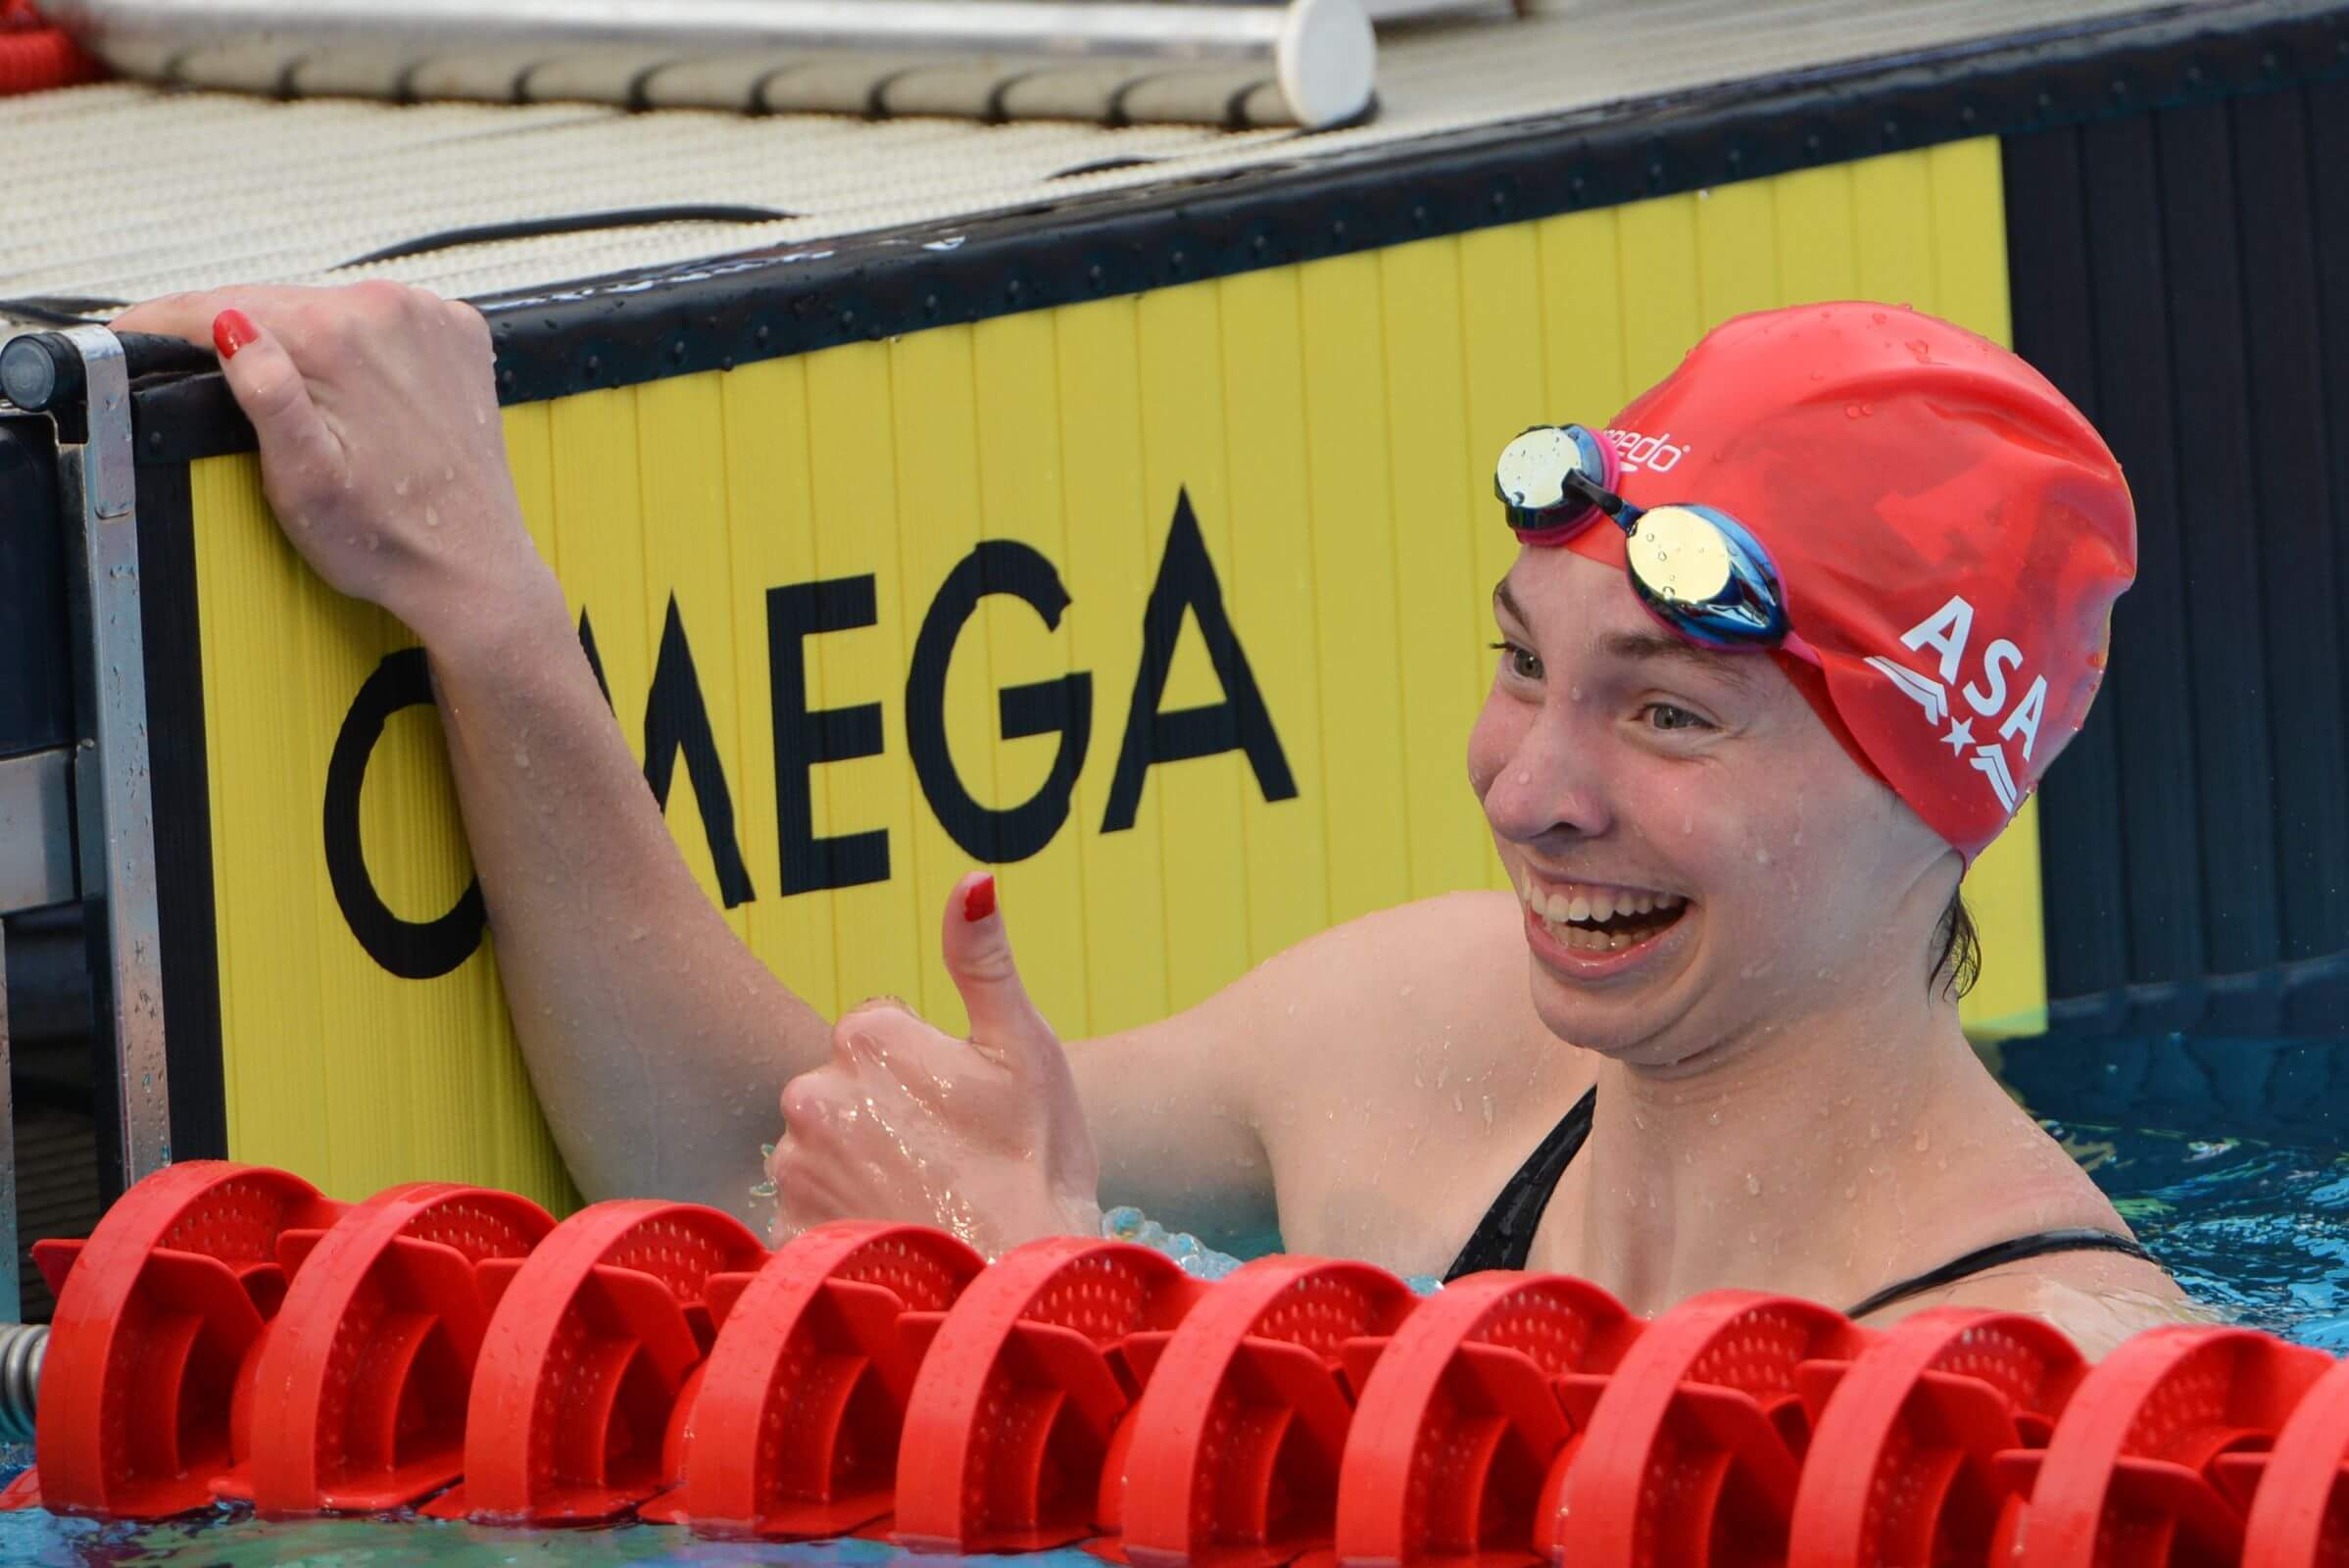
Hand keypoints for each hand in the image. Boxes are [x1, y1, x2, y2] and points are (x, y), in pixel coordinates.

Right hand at [109, 282, 559, 646]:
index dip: (166, 322)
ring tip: (261, 375)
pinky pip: (381, 320)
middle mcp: (391, 310)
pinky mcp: (458, 335)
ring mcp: (432, 318)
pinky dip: (355, 342)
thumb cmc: (388, 540)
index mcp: (341, 337)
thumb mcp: (300, 479)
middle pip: (277, 301)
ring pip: (327, 307)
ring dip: (294, 336)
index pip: (225, 305)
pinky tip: (343, 383)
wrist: (472, 568)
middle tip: (183, 358)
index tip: (130, 333)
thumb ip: (262, 394)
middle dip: (230, 330)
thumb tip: (226, 325)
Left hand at [768, 873, 1102, 1255]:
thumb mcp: (1025, 1049)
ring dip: (862, 1166)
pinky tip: (896, 1233)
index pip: (883, 1033)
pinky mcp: (786, 1231)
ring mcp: (793, 1168)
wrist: (1017, 1282)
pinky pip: (812, 1211)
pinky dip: (845, 1221)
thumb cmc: (1035, 1163)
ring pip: (826, 1148)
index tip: (966, 1110)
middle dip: (888, 1115)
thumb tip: (972, 881)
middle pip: (848, 1089)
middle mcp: (809, 1092)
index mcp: (867, 1035)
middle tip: (951, 1158)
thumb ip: (984, 961)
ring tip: (925, 1199)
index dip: (931, 1071)